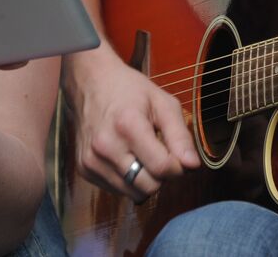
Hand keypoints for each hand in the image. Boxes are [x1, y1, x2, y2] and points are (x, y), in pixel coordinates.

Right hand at [63, 48, 200, 200]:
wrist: (90, 83)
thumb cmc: (130, 91)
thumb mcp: (163, 103)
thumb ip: (180, 136)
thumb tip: (193, 166)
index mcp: (128, 126)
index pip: (162, 168)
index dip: (178, 166)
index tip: (178, 155)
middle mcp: (106, 147)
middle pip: (149, 186)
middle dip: (162, 175)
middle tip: (160, 152)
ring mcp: (92, 160)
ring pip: (134, 193)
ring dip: (146, 179)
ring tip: (142, 154)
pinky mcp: (84, 170)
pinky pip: (118, 190)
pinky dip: (128, 179)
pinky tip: (126, 157)